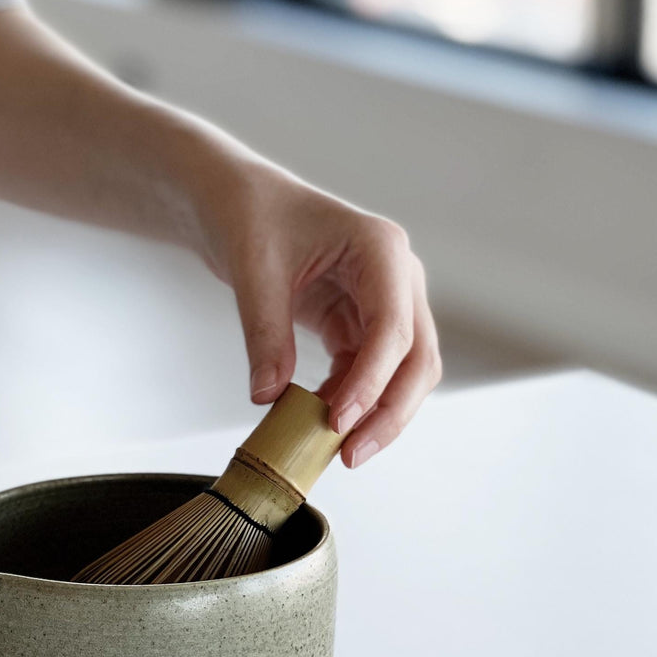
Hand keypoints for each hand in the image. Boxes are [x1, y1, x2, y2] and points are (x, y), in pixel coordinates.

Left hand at [204, 166, 441, 467]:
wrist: (238, 201)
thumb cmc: (251, 215)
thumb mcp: (253, 271)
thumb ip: (265, 334)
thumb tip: (269, 397)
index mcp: (381, 250)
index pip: (393, 328)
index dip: (370, 382)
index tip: (337, 421)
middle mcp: (397, 277)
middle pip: (417, 358)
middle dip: (390, 412)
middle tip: (350, 454)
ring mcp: (387, 302)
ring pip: (404, 373)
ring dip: (377, 414)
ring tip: (336, 450)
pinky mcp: (364, 323)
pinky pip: (371, 373)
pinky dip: (352, 401)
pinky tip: (319, 421)